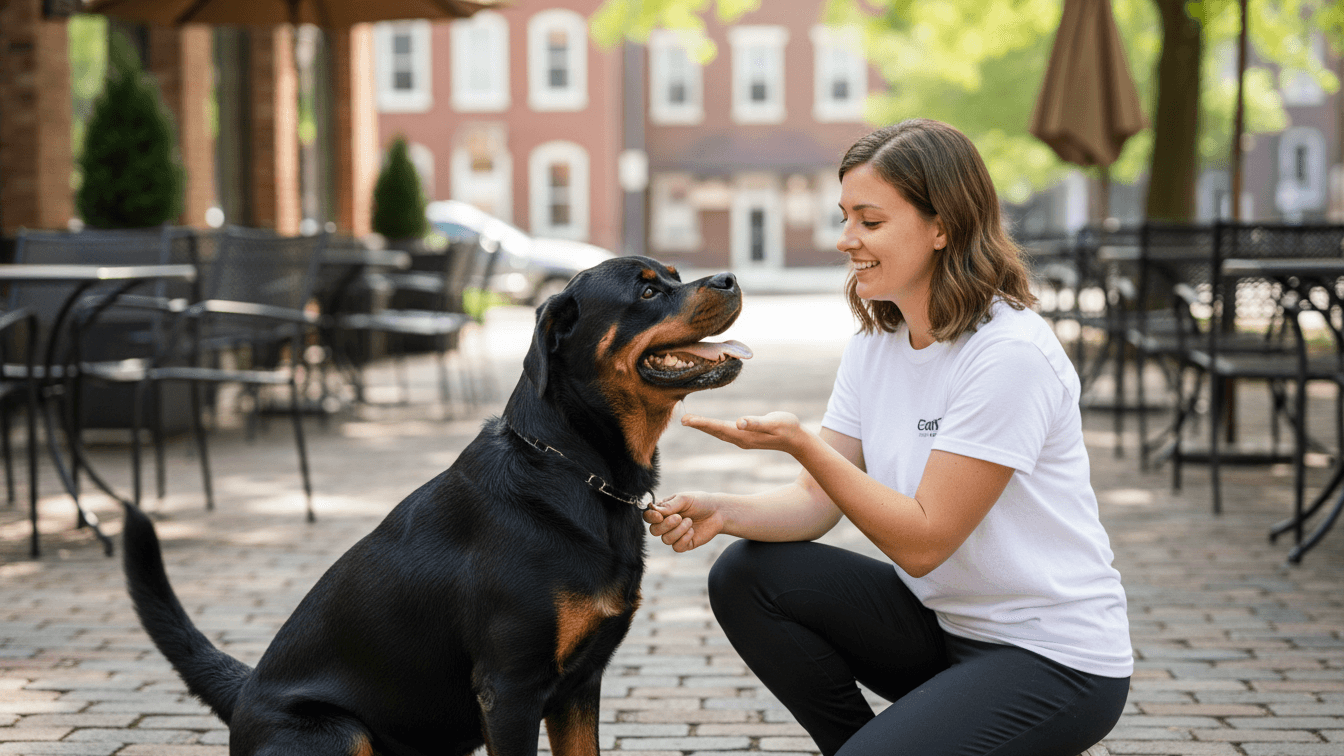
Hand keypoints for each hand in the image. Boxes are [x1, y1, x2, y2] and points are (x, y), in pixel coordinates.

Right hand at [643, 492, 724, 551]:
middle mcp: (667, 523)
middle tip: (679, 517)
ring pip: (665, 540)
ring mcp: (675, 535)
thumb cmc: (700, 502)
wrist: (718, 512)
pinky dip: (684, 539)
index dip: (650, 517)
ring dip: (678, 531)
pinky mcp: (684, 544)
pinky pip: (676, 547)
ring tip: (690, 521)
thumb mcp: (685, 499)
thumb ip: (670, 505)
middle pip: (654, 530)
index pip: (648, 516)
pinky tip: (692, 531)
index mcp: (664, 510)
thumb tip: (655, 511)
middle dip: (666, 525)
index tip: (659, 516)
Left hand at [681, 411, 807, 454]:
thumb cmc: (788, 428)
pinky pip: (725, 431)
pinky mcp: (746, 437)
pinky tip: (710, 425)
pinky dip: (714, 427)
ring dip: (705, 427)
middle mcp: (740, 439)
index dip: (702, 423)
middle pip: (715, 431)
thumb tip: (739, 422)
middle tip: (683, 419)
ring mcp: (743, 440)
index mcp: (744, 435)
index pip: (718, 428)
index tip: (686, 419)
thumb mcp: (774, 423)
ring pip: (719, 433)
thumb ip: (756, 423)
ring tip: (691, 421)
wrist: (797, 440)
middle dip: (699, 425)